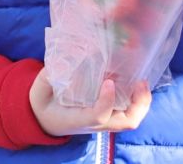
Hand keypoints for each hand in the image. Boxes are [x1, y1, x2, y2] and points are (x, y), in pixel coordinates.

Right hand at [29, 73, 152, 136]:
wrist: (45, 119)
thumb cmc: (45, 103)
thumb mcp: (41, 90)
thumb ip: (49, 76)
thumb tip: (63, 60)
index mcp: (78, 119)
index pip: (98, 116)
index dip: (106, 101)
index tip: (108, 82)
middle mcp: (95, 123)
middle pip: (125, 122)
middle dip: (138, 105)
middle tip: (140, 82)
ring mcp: (104, 121)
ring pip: (130, 118)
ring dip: (141, 101)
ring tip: (141, 80)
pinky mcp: (108, 114)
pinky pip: (128, 110)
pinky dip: (136, 98)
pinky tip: (135, 80)